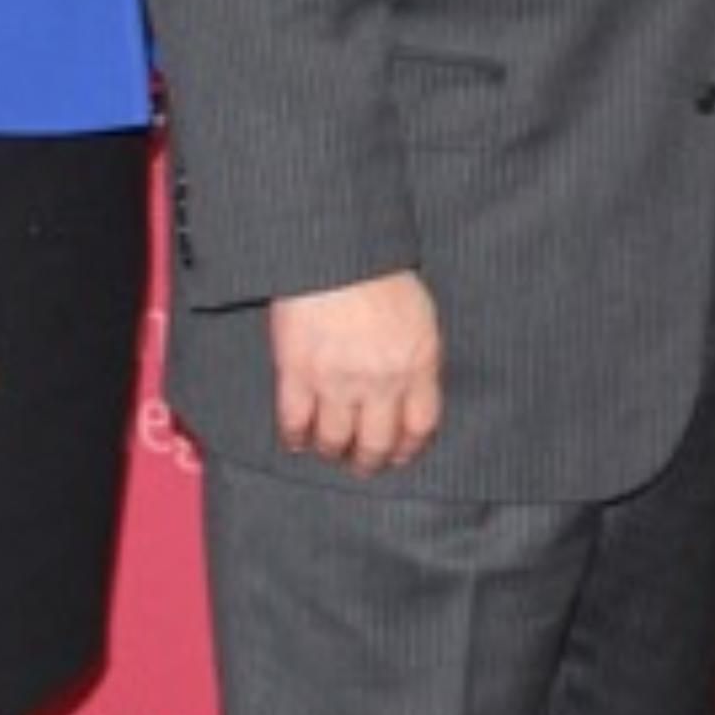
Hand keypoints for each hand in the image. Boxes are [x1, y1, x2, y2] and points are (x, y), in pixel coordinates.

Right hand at [269, 273, 442, 473]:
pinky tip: (295, 440)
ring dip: (331, 451)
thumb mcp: (420, 314)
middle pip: (376, 442)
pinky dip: (294, 437)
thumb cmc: (380, 272)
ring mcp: (338, 381)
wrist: (336, 250)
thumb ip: (418, 354)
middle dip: (368, 460)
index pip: (420, 426)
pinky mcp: (298, 374)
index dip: (408, 448)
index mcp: (418, 364)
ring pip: (335, 440)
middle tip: (361, 464)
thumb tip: (415, 386)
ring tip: (328, 450)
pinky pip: (295, 422)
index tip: (399, 454)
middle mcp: (381, 382)